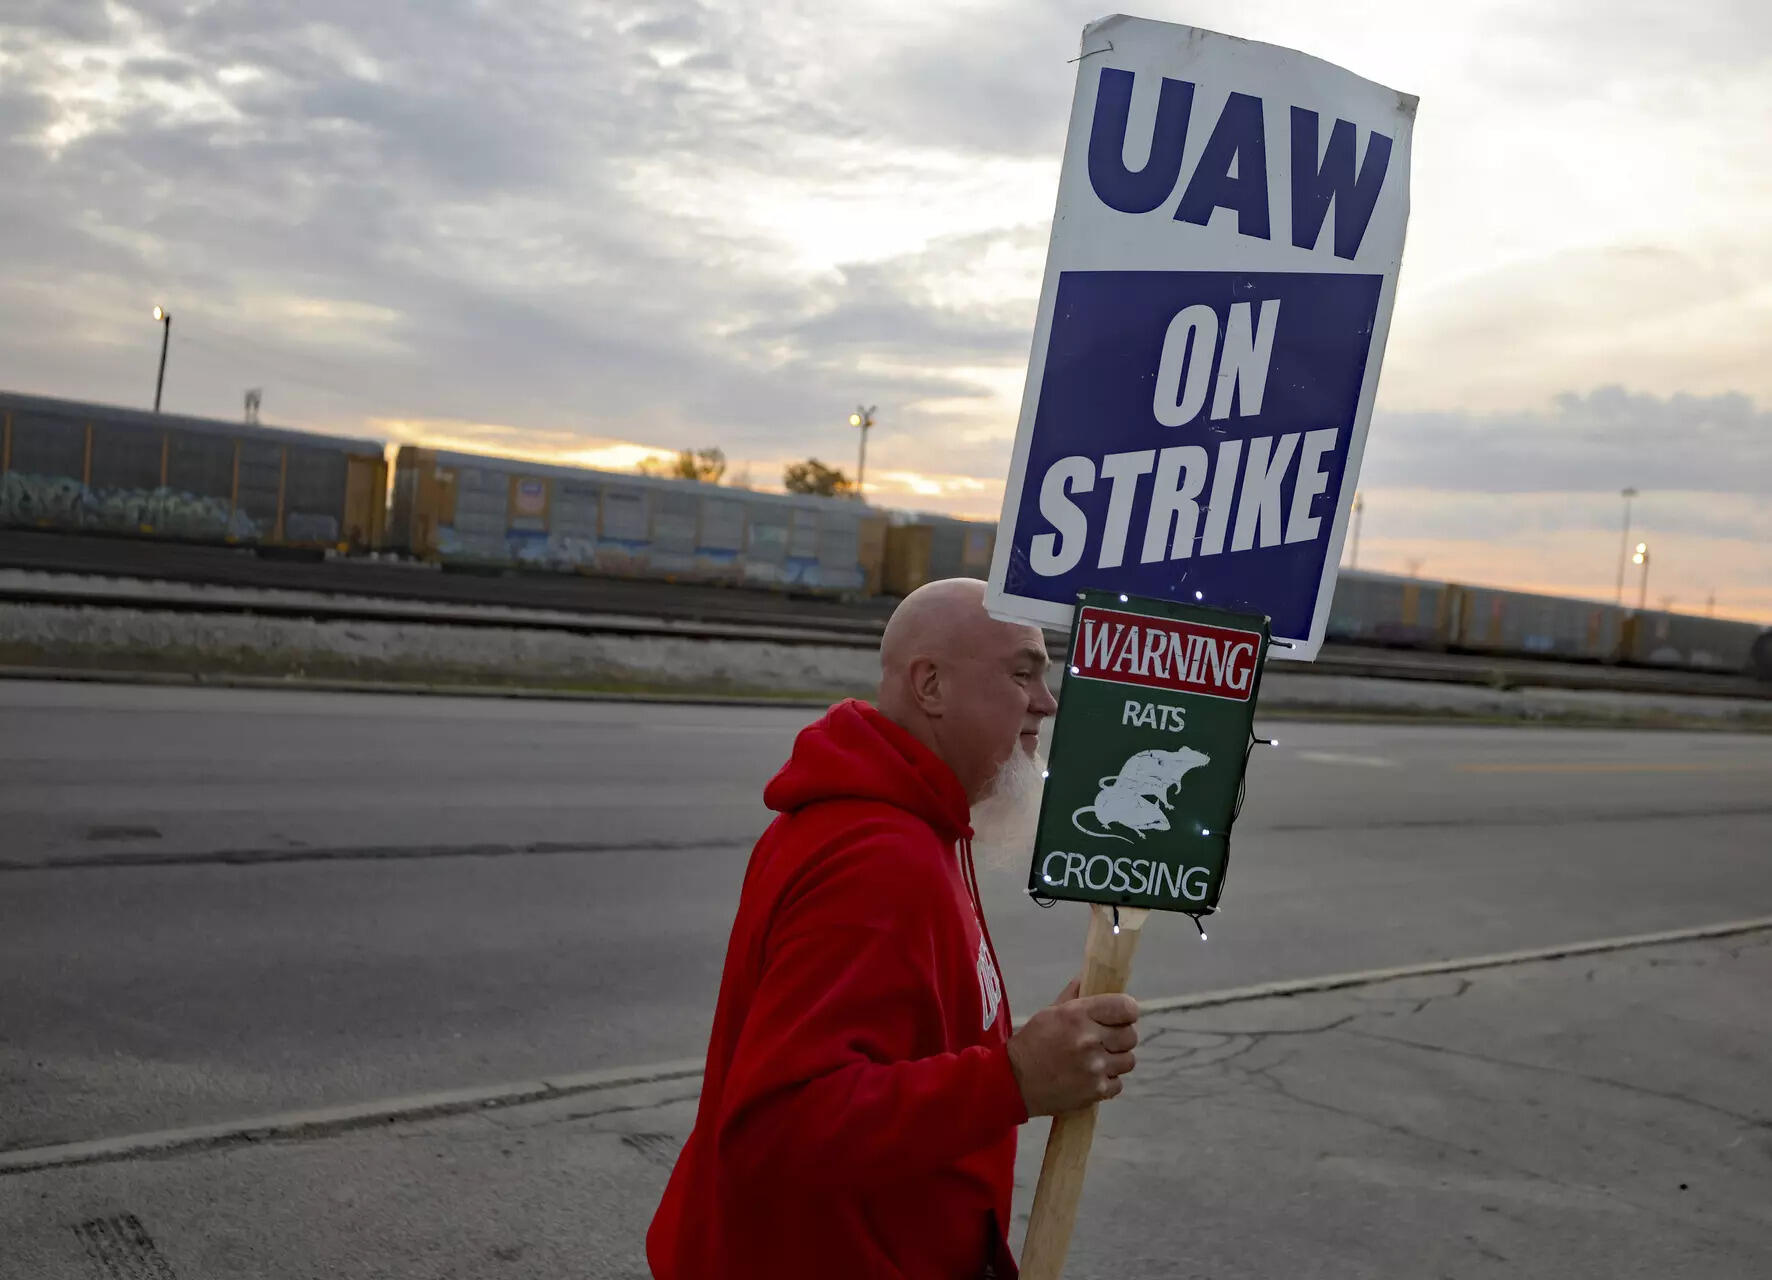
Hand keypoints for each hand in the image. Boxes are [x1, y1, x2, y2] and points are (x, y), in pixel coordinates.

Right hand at [1006, 986, 1138, 1116]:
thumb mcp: (1050, 1012)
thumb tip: (1089, 976)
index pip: (1125, 1007)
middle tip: (1107, 1040)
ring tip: (1099, 1060)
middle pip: (1131, 1035)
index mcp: (1078, 1015)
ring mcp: (1094, 1068)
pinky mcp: (1095, 1091)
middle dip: (1122, 1037)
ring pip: (1128, 1060)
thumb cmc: (1032, 1043)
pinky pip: (1118, 1083)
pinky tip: (1091, 1077)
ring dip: (1116, 1060)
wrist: (1014, 1081)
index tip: (1122, 1016)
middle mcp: (1089, 1040)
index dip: (1128, 1011)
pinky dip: (1108, 1082)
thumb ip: (1074, 995)